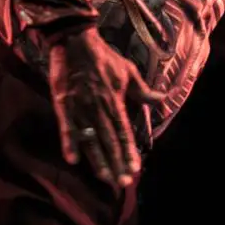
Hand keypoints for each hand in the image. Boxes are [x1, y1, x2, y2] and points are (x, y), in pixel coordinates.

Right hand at [48, 27, 161, 188]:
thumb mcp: (128, 71)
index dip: (129, 152)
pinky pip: (67, 128)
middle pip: (110, 142)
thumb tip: (160, 98)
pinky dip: (70, 144)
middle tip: (123, 183)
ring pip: (91, 140)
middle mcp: (99, 110)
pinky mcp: (64, 105)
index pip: (124, 133)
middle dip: (117, 163)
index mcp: (115, 102)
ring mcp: (81, 109)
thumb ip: (142, 90)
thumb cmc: (103, 57)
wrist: (77, 41)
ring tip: (105, 178)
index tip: (135, 169)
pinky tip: (73, 160)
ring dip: (98, 160)